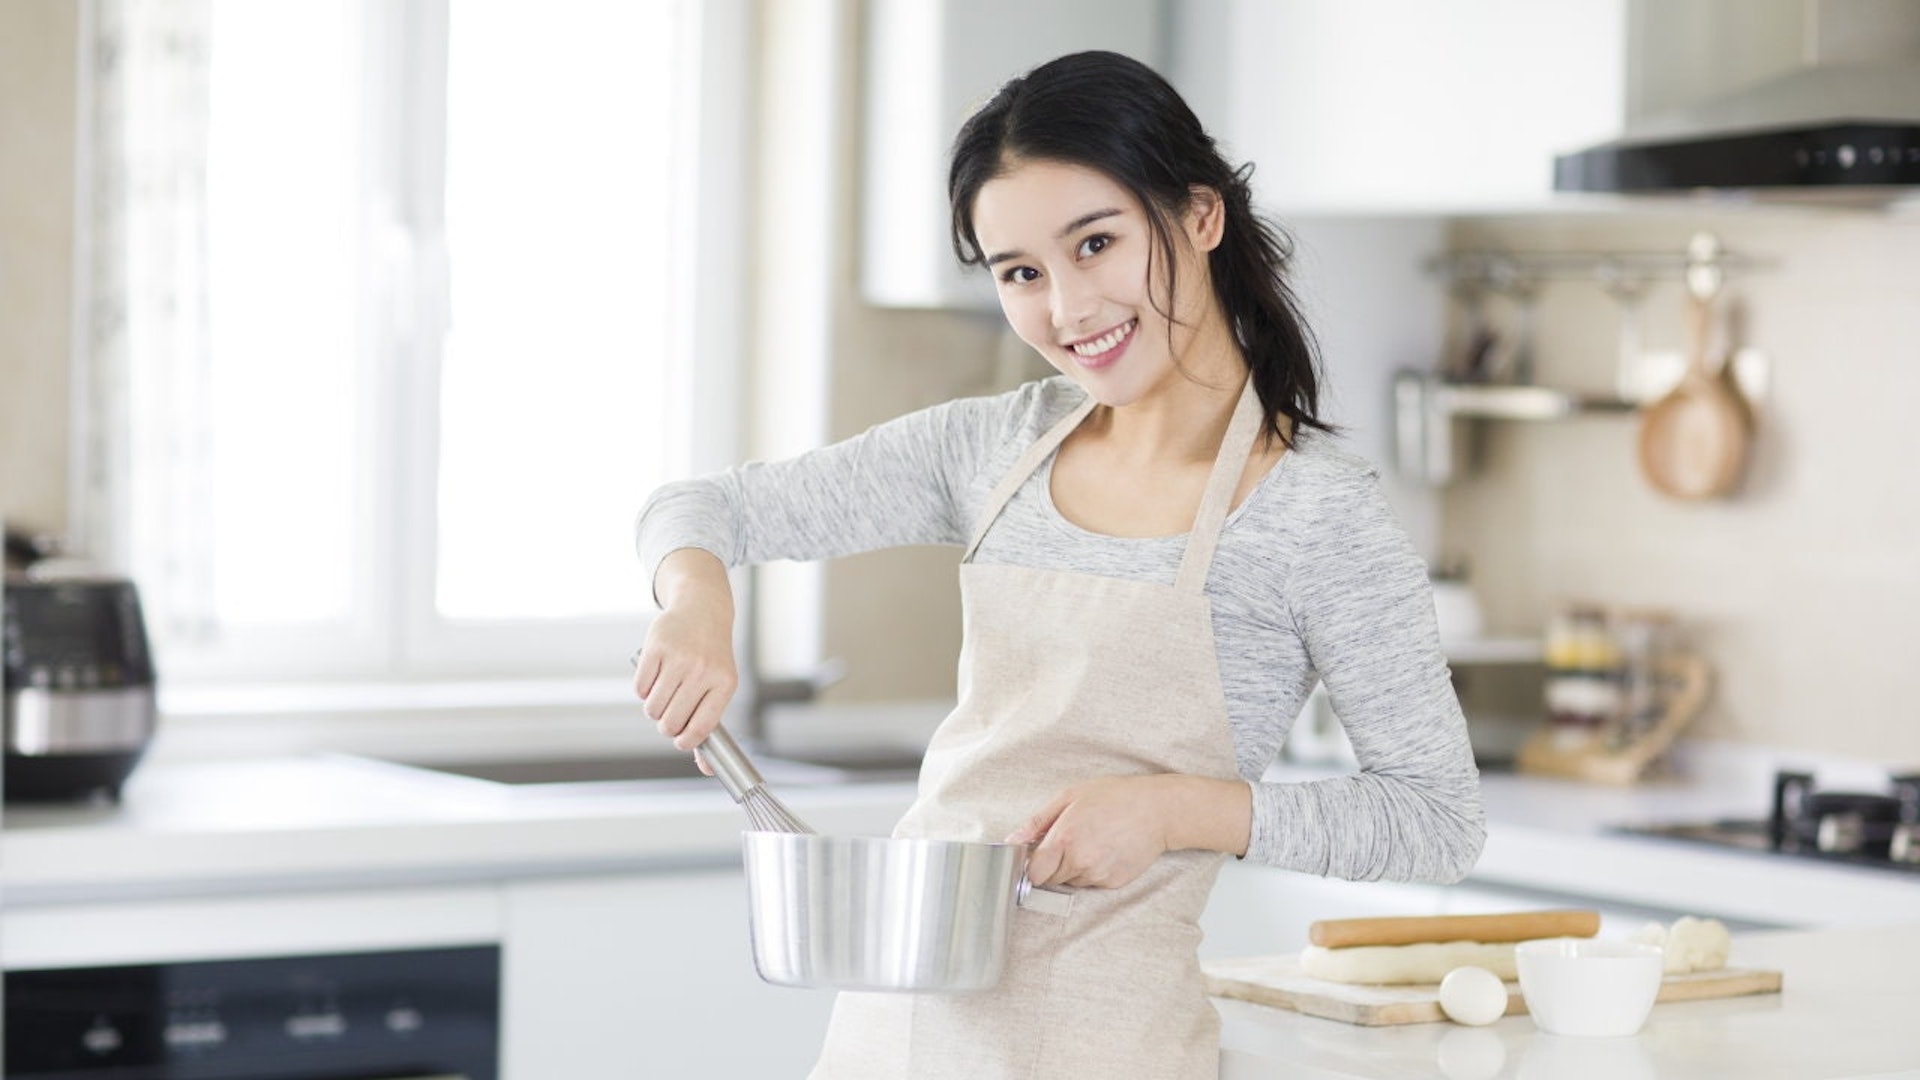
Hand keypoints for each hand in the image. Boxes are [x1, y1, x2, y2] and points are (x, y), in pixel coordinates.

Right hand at [631, 555, 736, 762]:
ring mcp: (679, 658)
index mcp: (724, 684)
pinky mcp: (656, 647)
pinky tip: (653, 679)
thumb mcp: (719, 687)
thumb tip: (705, 769)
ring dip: (653, 709)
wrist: (703, 612)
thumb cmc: (711, 659)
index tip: (679, 741)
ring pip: (653, 707)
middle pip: (671, 721)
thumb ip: (708, 725)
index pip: (700, 728)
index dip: (685, 741)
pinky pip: (639, 688)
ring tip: (662, 696)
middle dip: (666, 726)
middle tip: (668, 716)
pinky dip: (642, 691)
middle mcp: (703, 670)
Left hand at [1005, 776, 1175, 889]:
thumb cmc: (1114, 797)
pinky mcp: (1113, 883)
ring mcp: (1098, 875)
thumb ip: (1038, 822)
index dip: (1032, 866)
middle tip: (1071, 840)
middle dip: (1054, 864)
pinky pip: (1092, 883)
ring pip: (1072, 882)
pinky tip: (1105, 850)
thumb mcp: (1070, 797)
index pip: (1033, 874)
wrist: (1157, 810)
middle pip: (1051, 879)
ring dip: (1074, 868)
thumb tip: (1013, 839)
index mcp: (1065, 840)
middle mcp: (1080, 862)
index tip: (1036, 857)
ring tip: (1092, 841)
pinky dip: (1093, 871)